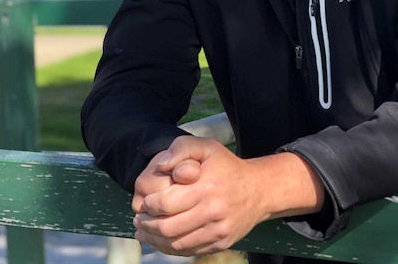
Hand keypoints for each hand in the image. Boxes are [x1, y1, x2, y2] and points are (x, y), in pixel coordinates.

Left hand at [132, 135, 267, 254]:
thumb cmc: (227, 167)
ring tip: (145, 230)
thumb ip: (181, 148)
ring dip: (154, 239)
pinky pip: (188, 251)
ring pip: (175, 244)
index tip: (144, 202)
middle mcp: (213, 212)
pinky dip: (170, 248)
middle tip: (139, 219)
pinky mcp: (220, 243)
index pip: (165, 204)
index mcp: (206, 187)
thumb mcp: (207, 147)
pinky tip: (162, 239)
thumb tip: (161, 165)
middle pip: (167, 228)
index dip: (148, 205)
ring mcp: (218, 231)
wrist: (258, 190)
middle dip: (147, 224)